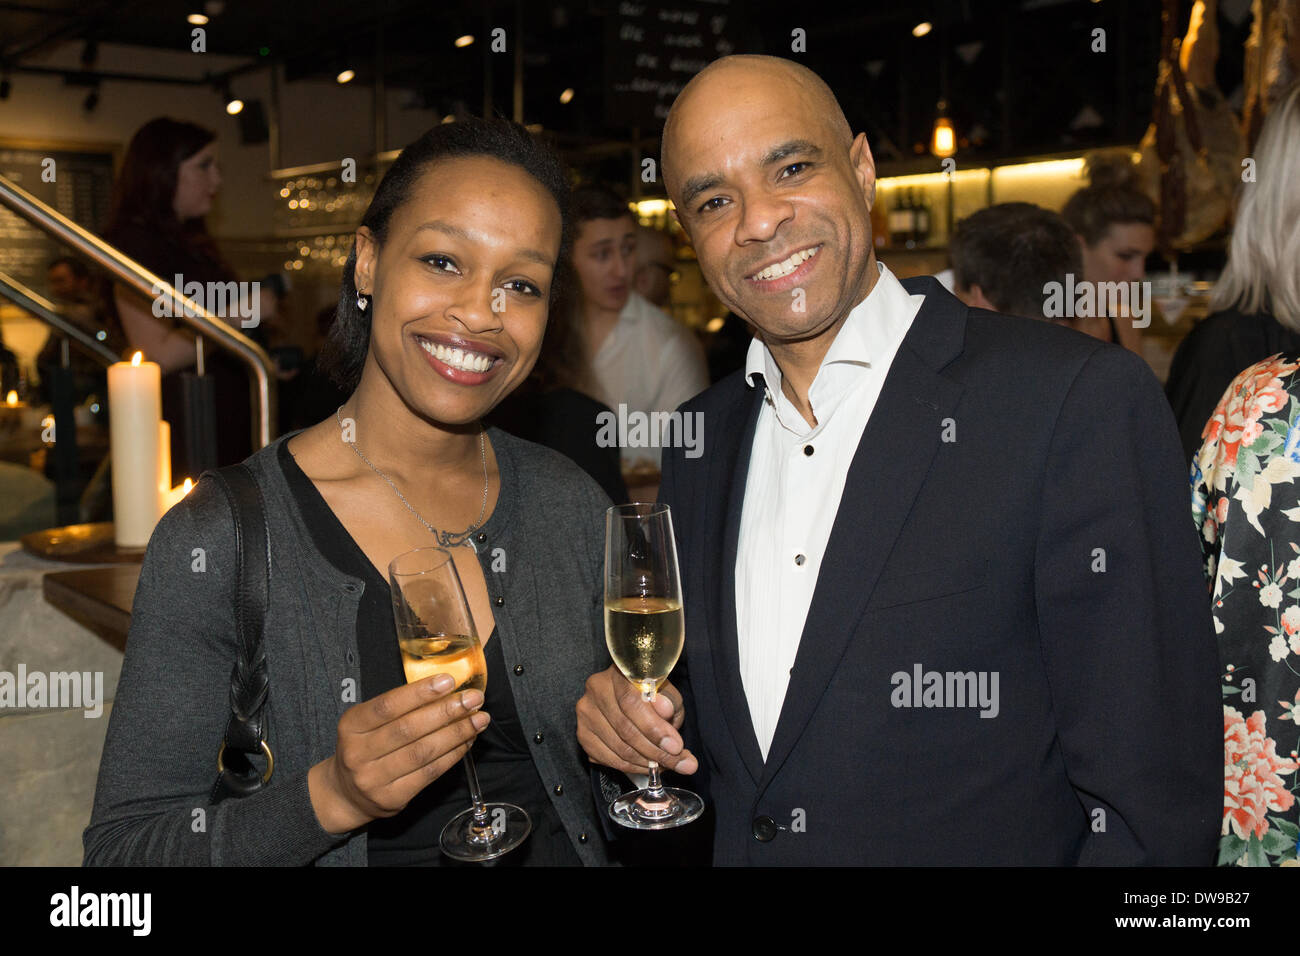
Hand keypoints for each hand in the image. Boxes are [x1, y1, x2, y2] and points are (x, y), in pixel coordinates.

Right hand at [308, 673, 489, 833]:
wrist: (346, 794)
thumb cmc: (365, 748)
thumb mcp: (367, 723)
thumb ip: (399, 707)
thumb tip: (445, 688)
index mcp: (351, 726)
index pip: (387, 706)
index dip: (419, 693)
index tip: (448, 681)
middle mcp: (358, 753)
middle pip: (408, 729)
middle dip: (446, 711)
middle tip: (473, 699)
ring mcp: (374, 779)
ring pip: (423, 752)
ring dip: (456, 733)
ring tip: (479, 719)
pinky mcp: (392, 798)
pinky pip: (430, 773)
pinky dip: (453, 754)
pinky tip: (467, 741)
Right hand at [576, 664, 696, 775]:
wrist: (631, 698)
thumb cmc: (651, 694)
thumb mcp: (667, 692)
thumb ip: (669, 701)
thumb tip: (665, 711)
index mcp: (618, 672)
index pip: (631, 702)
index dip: (654, 728)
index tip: (675, 746)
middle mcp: (596, 689)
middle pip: (624, 728)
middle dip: (656, 751)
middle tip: (678, 761)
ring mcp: (586, 713)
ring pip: (618, 748)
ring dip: (647, 762)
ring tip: (667, 765)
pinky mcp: (584, 734)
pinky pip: (609, 759)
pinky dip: (632, 767)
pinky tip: (648, 766)